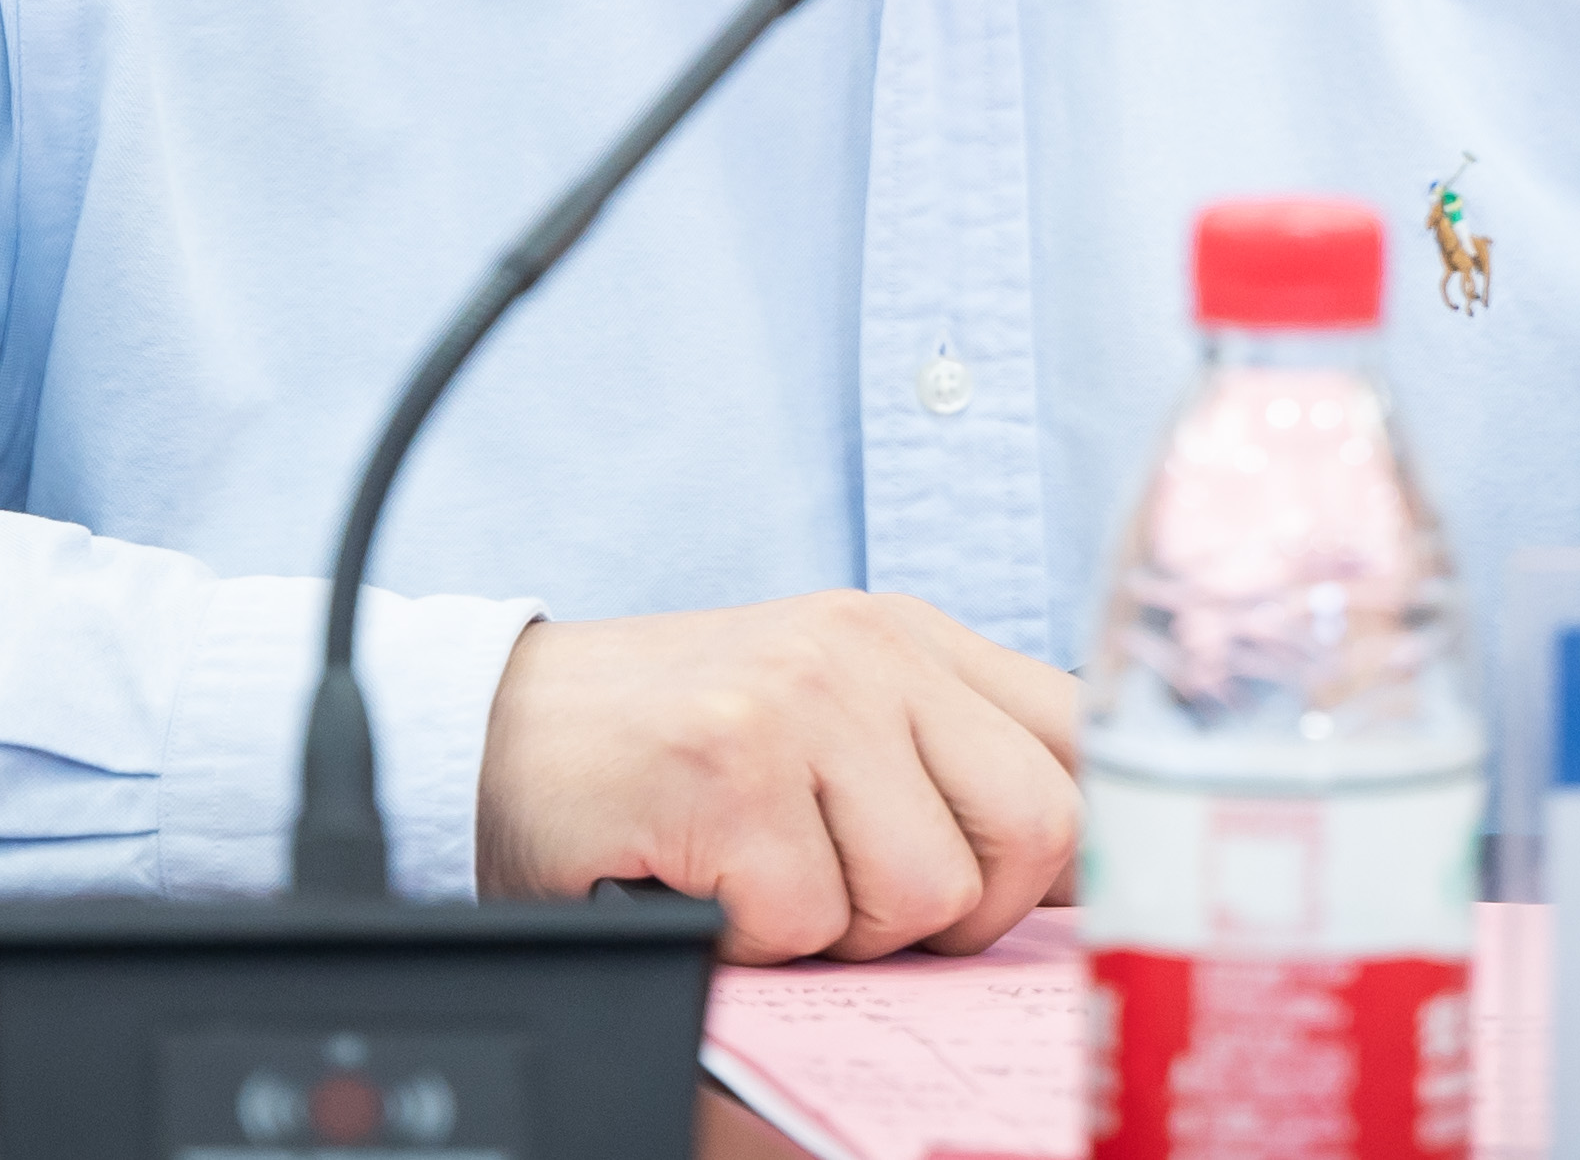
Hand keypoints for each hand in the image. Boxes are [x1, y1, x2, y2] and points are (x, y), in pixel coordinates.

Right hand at [475, 593, 1076, 962]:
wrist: (494, 729)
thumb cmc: (671, 751)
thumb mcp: (830, 719)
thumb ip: (947, 766)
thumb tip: (1085, 869)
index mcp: (913, 639)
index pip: (1085, 737)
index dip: (1083, 849)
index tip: (1036, 902)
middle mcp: (870, 651)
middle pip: (1038, 828)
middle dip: (962, 914)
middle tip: (863, 904)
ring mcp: (802, 701)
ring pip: (929, 892)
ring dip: (848, 933)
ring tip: (771, 882)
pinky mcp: (730, 768)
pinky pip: (811, 920)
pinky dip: (759, 940)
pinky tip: (710, 884)